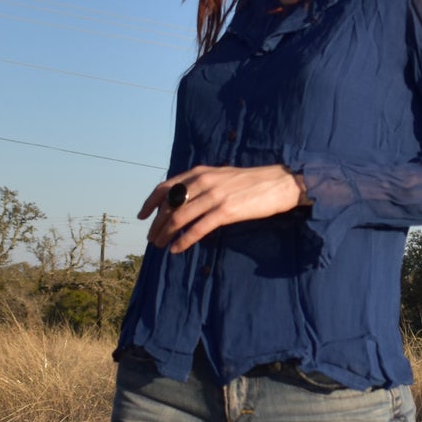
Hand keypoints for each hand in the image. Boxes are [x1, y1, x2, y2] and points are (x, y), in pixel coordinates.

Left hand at [140, 164, 307, 252]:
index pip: (165, 187)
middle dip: (157, 225)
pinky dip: (184, 240)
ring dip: (166, 234)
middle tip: (152, 239)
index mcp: (199, 172)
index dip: (150, 203)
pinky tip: (177, 249)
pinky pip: (197, 229)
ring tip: (161, 246)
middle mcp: (203, 182)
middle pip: (169, 206)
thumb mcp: (221, 176)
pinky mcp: (226, 211)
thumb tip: (182, 201)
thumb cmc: (250, 182)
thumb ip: (201, 184)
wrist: (278, 183)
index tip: (142, 216)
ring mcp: (214, 196)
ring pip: (179, 218)